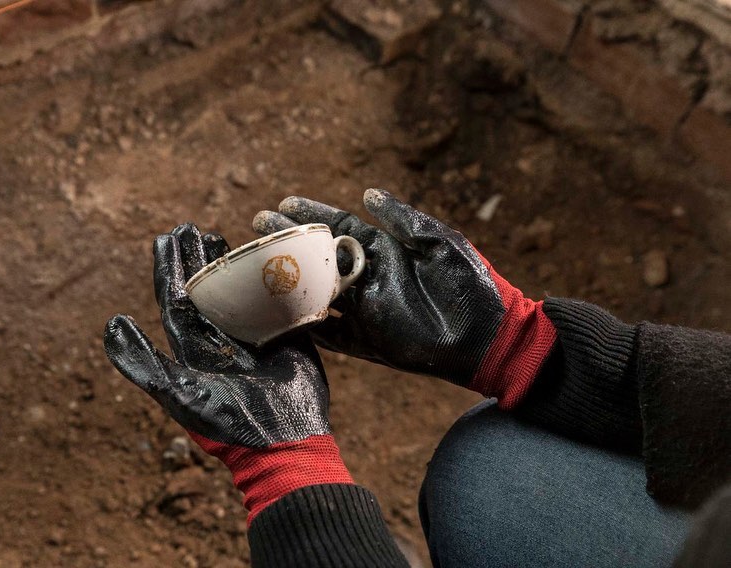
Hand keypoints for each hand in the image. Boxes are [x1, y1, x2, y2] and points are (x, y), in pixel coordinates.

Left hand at [103, 224, 351, 522]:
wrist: (285, 441)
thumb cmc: (230, 423)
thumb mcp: (180, 393)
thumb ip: (144, 363)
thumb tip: (111, 323)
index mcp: (194, 346)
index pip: (176, 297)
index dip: (170, 266)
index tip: (168, 235)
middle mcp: (221, 337)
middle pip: (205, 287)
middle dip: (197, 257)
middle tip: (192, 227)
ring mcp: (255, 334)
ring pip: (240, 289)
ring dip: (230, 263)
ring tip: (222, 238)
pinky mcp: (286, 334)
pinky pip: (277, 298)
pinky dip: (272, 277)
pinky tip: (270, 257)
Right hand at [252, 189, 556, 407]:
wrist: (486, 335)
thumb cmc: (468, 282)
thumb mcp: (438, 241)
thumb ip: (401, 218)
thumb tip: (367, 192)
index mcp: (384, 250)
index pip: (338, 226)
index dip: (311, 214)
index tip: (283, 204)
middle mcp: (368, 277)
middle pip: (319, 258)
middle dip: (289, 243)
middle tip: (258, 229)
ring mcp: (365, 310)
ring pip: (318, 294)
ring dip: (290, 283)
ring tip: (258, 269)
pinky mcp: (369, 342)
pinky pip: (331, 335)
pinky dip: (308, 327)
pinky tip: (281, 317)